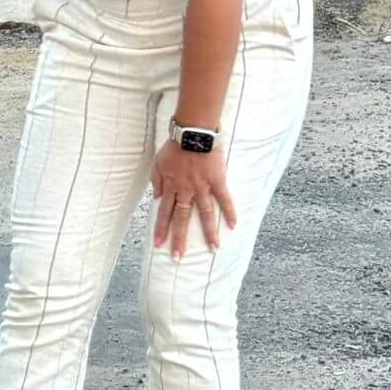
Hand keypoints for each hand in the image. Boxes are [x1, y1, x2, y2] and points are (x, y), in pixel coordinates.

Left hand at [151, 140, 236, 257]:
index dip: (161, 229)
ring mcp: (202, 187)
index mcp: (171, 187)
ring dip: (209, 232)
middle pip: (182, 218)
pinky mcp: (217, 181)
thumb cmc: (174, 146)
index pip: (164, 213)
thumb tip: (156, 198)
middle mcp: (186, 191)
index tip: (159, 245)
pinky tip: (233, 225)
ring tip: (213, 248)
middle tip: (178, 257)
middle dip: (179, 239)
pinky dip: (230, 211)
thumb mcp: (157, 163)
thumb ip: (156, 181)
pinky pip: (225, 198)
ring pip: (205, 214)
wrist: (192, 133)